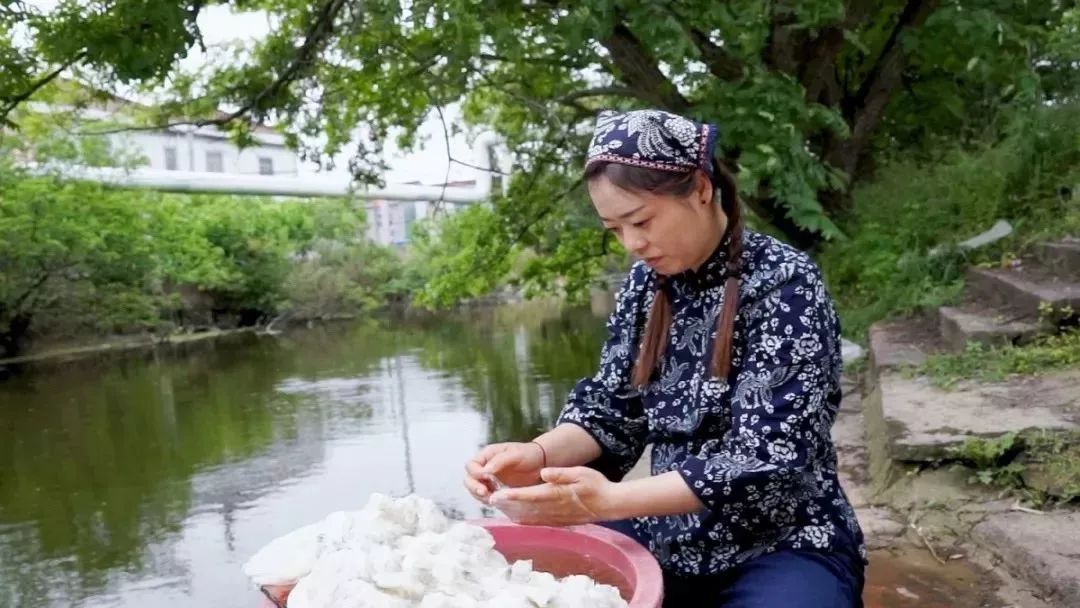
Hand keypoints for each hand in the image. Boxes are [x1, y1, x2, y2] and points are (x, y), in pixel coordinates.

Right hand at [463, 442, 545, 502]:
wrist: (541, 464)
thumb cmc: (528, 455)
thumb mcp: (515, 454)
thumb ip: (500, 461)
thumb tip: (485, 470)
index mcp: (487, 455)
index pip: (471, 466)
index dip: (475, 474)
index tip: (486, 478)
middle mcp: (485, 467)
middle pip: (468, 479)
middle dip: (474, 487)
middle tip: (485, 493)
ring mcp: (489, 479)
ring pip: (474, 490)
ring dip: (480, 495)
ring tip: (492, 498)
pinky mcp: (495, 489)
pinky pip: (485, 497)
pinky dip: (488, 500)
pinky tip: (497, 500)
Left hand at [488, 467, 619, 525]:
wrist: (608, 504)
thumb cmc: (596, 485)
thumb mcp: (581, 472)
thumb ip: (561, 473)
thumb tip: (545, 472)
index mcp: (556, 494)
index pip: (530, 495)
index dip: (512, 496)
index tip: (498, 494)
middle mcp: (553, 508)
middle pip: (524, 507)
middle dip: (506, 504)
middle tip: (489, 499)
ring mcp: (554, 517)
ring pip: (528, 516)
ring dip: (511, 512)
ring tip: (496, 507)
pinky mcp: (557, 521)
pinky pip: (536, 522)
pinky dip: (522, 519)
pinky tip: (513, 516)